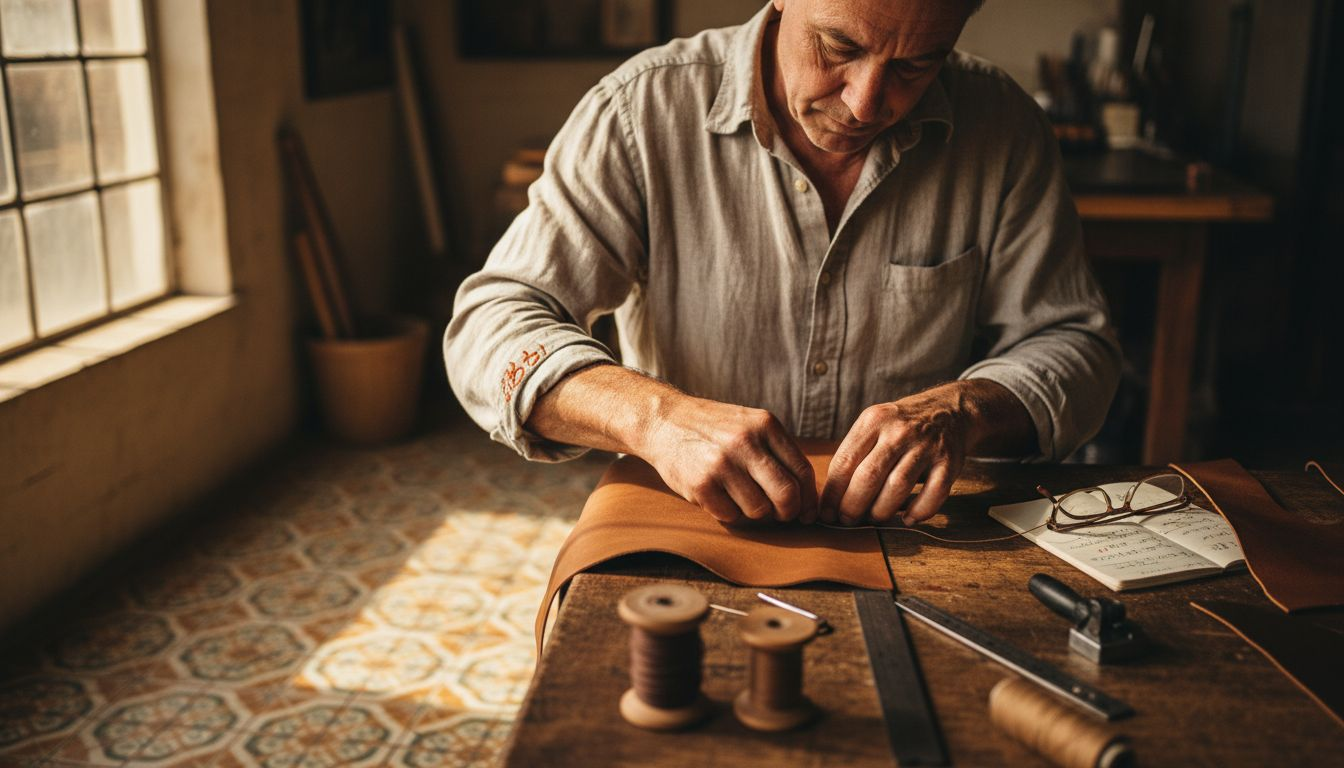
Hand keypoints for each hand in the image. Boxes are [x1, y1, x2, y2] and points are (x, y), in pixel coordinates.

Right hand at [637, 393, 817, 524]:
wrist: (665, 421)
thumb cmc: (714, 428)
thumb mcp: (750, 424)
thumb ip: (777, 452)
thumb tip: (806, 495)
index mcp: (765, 425)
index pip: (802, 471)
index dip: (809, 498)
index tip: (807, 512)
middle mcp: (745, 442)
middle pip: (786, 495)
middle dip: (788, 512)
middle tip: (781, 514)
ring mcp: (722, 463)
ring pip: (759, 510)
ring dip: (754, 511)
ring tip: (740, 495)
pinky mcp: (701, 484)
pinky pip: (730, 515)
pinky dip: (728, 512)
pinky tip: (718, 495)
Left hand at [820, 383, 982, 525]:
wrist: (949, 410)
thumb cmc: (901, 426)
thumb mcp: (875, 424)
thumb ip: (855, 452)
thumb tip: (832, 496)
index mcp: (874, 420)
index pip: (845, 461)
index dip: (832, 493)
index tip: (826, 512)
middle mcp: (899, 431)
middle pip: (869, 476)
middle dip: (852, 506)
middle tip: (847, 521)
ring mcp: (926, 446)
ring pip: (897, 486)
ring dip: (882, 511)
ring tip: (874, 519)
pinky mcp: (950, 461)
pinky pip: (934, 493)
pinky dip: (920, 511)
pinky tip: (908, 519)